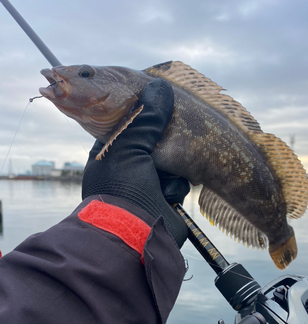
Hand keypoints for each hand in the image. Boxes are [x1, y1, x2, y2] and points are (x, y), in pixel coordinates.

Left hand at [82, 78, 189, 247]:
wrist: (133, 237)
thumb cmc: (121, 189)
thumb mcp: (128, 146)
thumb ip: (145, 118)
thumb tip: (161, 86)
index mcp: (111, 154)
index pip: (132, 126)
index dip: (147, 118)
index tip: (161, 106)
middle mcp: (129, 169)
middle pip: (157, 143)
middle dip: (165, 146)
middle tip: (169, 141)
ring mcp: (148, 186)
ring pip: (173, 163)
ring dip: (170, 172)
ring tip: (159, 182)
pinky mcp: (166, 201)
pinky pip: (180, 183)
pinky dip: (175, 190)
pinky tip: (166, 198)